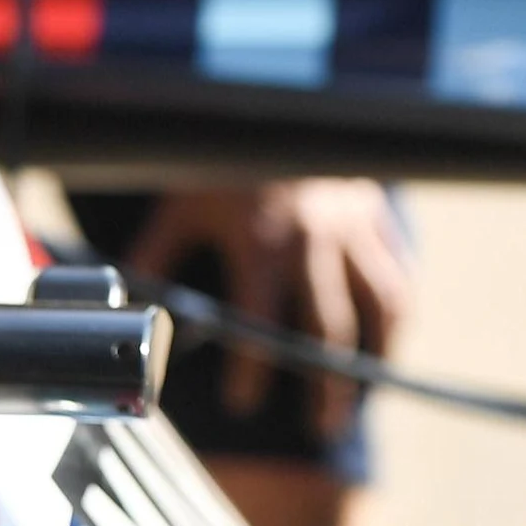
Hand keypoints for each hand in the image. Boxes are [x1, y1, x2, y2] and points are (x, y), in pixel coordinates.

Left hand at [126, 180, 410, 433]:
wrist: (275, 96)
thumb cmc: (221, 153)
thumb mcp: (180, 201)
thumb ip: (156, 255)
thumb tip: (127, 307)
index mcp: (262, 240)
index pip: (261, 324)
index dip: (252, 371)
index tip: (243, 404)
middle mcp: (315, 239)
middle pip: (329, 330)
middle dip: (325, 387)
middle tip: (321, 429)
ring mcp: (353, 227)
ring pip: (381, 304)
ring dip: (375, 358)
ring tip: (362, 398)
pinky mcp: (377, 213)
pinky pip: (398, 272)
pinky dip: (396, 312)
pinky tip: (386, 343)